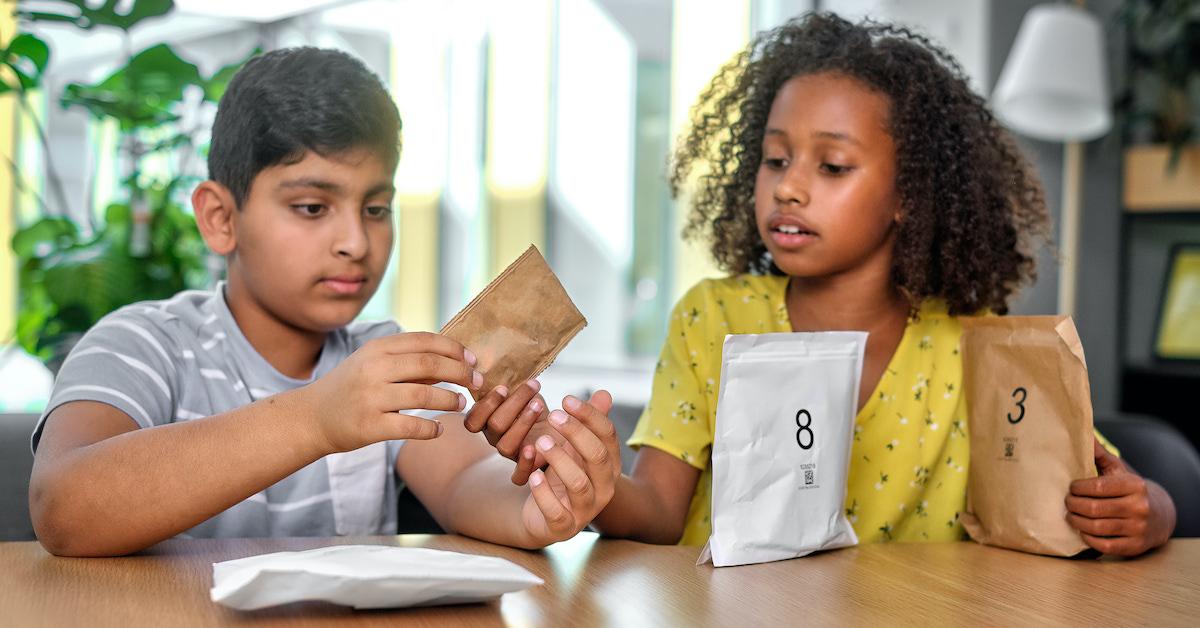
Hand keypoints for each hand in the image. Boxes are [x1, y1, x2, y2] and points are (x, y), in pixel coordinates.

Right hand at [302, 332, 481, 452]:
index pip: (424, 341)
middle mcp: (373, 369)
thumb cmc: (351, 388)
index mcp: (377, 349)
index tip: (473, 359)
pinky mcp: (369, 426)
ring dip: (450, 399)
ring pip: (423, 395)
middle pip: (429, 364)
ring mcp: (370, 398)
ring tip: (461, 403)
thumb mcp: (375, 365)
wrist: (311, 417)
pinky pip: (410, 426)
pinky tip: (438, 430)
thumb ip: (410, 362)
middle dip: (460, 372)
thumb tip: (455, 361)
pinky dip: (430, 428)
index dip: (454, 349)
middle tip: (476, 382)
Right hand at [464, 379, 562, 484]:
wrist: (562, 431)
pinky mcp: (528, 470)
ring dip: (523, 421)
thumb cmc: (538, 408)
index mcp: (488, 421)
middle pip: (494, 426)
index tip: (505, 387)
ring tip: (539, 405)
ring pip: (506, 445)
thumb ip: (515, 382)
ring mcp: (511, 455)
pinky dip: (525, 462)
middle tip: (532, 387)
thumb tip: (510, 353)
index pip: (472, 421)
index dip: (486, 404)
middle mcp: (495, 439)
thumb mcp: (525, 391)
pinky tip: (534, 445)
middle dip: (514, 403)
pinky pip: (518, 476)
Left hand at [519, 390, 619, 545]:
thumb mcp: (575, 448)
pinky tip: (532, 475)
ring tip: (540, 441)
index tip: (566, 399)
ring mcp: (586, 510)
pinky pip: (557, 512)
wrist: (545, 517)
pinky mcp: (564, 527)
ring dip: (559, 459)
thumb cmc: (563, 475)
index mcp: (610, 464)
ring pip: (579, 483)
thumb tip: (604, 393)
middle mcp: (604, 487)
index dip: (590, 415)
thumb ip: (588, 423)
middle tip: (553, 415)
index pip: (608, 435)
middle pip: (598, 456)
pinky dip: (543, 493)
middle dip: (576, 433)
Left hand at [1065, 438, 1176, 555]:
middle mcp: (1139, 507)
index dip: (1078, 488)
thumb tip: (1083, 433)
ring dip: (1077, 522)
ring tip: (1070, 516)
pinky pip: (1105, 546)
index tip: (1071, 488)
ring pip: (1097, 527)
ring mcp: (1138, 528)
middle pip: (1094, 508)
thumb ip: (1100, 454)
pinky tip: (1083, 531)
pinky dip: (1089, 539)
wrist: (1161, 515)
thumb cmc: (1130, 490)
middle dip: (1073, 505)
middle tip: (1067, 503)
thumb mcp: (1119, 470)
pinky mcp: (1135, 546)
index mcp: (1134, 485)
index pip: (1097, 487)